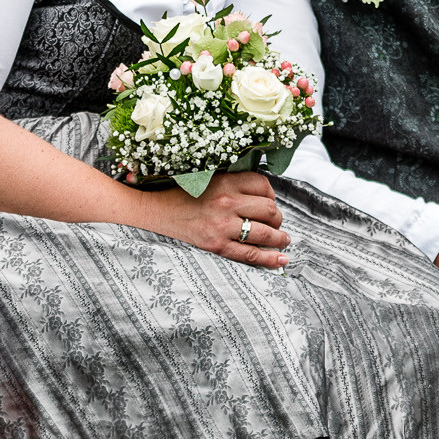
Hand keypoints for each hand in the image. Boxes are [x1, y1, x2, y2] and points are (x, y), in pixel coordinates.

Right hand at [134, 171, 289, 268]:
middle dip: (278, 218)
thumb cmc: (181, 193)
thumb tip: (265, 195)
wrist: (155, 211)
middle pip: (269, 209)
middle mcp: (227, 202)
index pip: (263, 185)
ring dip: (280, 238)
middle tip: (276, 223)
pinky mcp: (216, 245)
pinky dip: (270, 259)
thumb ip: (233, 182)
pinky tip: (281, 260)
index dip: (271, 195)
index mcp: (225, 181)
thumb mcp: (208, 178)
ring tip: (284, 240)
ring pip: (265, 233)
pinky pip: (251, 254)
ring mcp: (222, 226)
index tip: (269, 201)